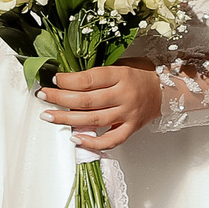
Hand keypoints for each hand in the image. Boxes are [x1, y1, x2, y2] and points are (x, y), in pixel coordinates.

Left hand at [41, 61, 161, 152]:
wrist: (165, 91)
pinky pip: (110, 140)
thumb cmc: (140, 75)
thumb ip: (98, 74)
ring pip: (93, 120)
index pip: (89, 79)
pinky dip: (92, 142)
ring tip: (49, 116)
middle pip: (86, 100)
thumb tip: (68, 80)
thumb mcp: (121, 65)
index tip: (54, 80)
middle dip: (60, 98)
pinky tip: (75, 138)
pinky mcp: (131, 129)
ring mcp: (127, 114)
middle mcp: (124, 95)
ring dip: (67, 119)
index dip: (68, 80)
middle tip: (43, 95)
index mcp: (121, 75)